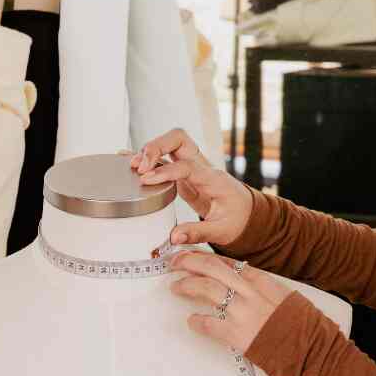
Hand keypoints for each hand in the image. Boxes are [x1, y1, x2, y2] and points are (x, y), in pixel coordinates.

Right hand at [128, 127, 253, 247]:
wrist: (245, 212)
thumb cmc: (236, 218)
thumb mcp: (222, 230)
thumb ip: (198, 233)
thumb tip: (174, 237)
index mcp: (213, 178)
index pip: (187, 165)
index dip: (165, 170)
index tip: (146, 180)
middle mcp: (201, 166)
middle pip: (178, 139)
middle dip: (156, 146)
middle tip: (140, 167)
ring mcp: (191, 167)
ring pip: (169, 144)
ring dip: (149, 151)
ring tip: (132, 166)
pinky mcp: (183, 173)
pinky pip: (164, 157)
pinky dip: (147, 156)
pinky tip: (129, 159)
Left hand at [169, 252, 293, 354]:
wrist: (313, 349)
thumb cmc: (303, 327)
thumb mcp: (286, 299)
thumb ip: (264, 291)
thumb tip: (247, 287)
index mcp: (263, 282)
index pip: (228, 263)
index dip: (206, 257)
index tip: (193, 255)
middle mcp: (251, 292)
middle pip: (213, 268)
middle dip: (190, 262)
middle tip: (175, 262)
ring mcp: (243, 312)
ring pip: (207, 288)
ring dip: (187, 285)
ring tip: (176, 286)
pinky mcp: (238, 334)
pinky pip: (209, 324)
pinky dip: (197, 322)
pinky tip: (191, 321)